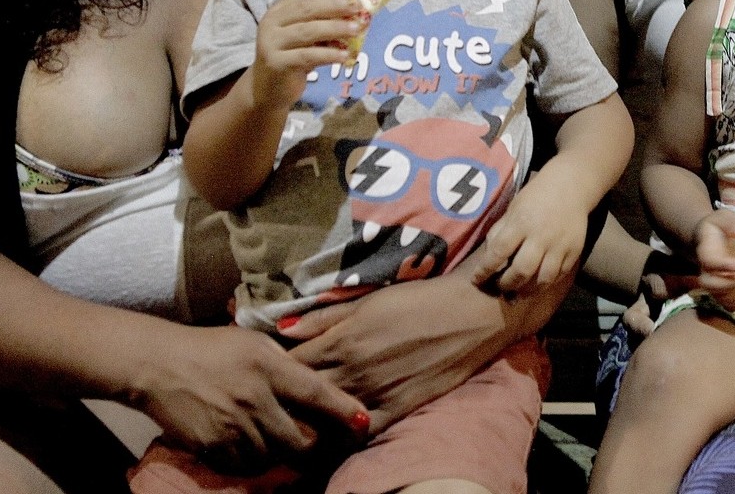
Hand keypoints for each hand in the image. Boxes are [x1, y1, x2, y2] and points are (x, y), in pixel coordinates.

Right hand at [127, 323, 367, 471]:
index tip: (362, 422)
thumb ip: (288, 360)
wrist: (159, 365)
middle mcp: (253, 398)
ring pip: (272, 457)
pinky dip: (253, 461)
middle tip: (320, 446)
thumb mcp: (255, 341)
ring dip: (281, 454)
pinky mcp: (211, 445)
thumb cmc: (213, 347)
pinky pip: (243, 465)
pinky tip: (253, 446)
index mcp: (268, 366)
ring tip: (282, 443)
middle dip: (314, 448)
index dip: (342, 411)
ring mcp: (231, 425)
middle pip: (298, 440)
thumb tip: (323, 378)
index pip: (315, 393)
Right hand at [251, 0, 363, 108]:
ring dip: (335, 28)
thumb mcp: (305, 36)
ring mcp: (271, 43)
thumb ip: (322, 22)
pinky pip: (307, 56)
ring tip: (356, 29)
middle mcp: (271, 23)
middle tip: (357, 7)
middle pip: (306, 9)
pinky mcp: (277, 64)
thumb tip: (355, 13)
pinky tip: (345, 56)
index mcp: (278, 11)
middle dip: (334, 6)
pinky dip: (328, 54)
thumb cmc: (291, 57)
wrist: (268, 88)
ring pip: (307, 31)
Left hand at [282, 267, 565, 430]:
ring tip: (292, 419)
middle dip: (282, 398)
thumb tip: (282, 328)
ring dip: (306, 419)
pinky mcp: (396, 410)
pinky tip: (330, 433)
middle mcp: (353, 372)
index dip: (272, 368)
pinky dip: (339, 435)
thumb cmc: (420, 300)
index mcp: (342, 340)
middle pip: (301, 396)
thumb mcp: (369, 301)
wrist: (472, 316)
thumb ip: (325, 318)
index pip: (289, 363)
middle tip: (269, 399)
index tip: (262, 370)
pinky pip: (358, 433)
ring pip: (325, 419)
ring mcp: (374, 394)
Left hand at [470, 174, 585, 293]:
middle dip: (506, 284)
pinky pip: (559, 276)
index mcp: (521, 223)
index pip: (499, 252)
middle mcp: (541, 236)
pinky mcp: (574, 251)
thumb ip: (500, 232)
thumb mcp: (513, 209)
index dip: (485, 270)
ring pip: (543, 279)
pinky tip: (536, 284)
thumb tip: (488, 259)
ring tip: (517, 294)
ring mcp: (560, 245)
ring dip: (527, 291)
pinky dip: (546, 284)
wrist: (570, 187)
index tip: (476, 280)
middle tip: (499, 288)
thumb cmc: (535, 197)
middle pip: (522, 271)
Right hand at [693, 209, 734, 310]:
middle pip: (711, 285)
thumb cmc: (717, 228)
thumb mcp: (722, 217)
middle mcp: (706, 271)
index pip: (709, 262)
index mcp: (705, 252)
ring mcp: (714, 284)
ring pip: (721, 299)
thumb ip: (730, 222)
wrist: (708, 240)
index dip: (721, 266)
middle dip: (730, 285)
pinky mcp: (722, 292)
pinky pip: (729, 305)